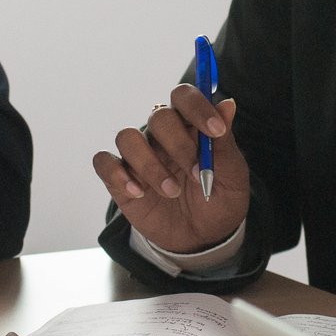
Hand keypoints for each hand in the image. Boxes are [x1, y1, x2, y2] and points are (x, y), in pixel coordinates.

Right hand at [93, 83, 248, 253]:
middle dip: (179, 144)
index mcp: (189, 125)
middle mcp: (161, 134)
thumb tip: (227, 104)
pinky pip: (104, 163)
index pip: (184, 96)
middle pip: (158, 116)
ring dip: (150, 165)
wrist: (201, 238)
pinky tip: (139, 193)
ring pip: (127, 138)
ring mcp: (138, 155)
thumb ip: (225, 142)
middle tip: (196, 174)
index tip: (216, 130)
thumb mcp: (232, 177)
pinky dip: (118, 175)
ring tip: (171, 191)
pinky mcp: (119, 177)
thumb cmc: (218, 200)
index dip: (198, 106)